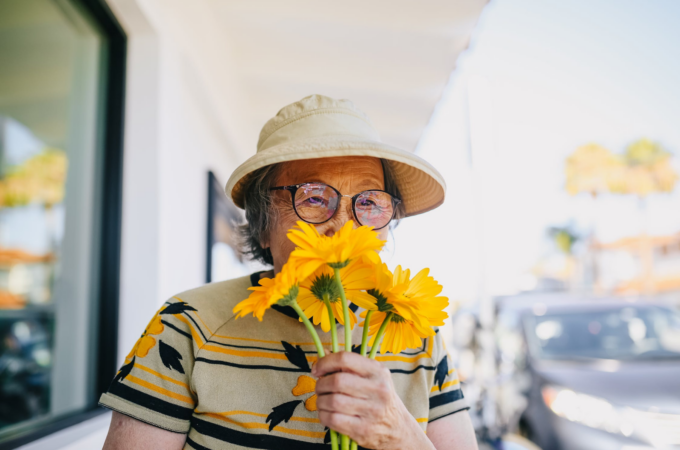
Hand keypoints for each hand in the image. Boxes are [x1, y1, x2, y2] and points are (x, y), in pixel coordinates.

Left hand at [313, 352, 433, 449]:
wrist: (397, 428)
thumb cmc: (379, 398)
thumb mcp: (371, 377)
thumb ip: (347, 365)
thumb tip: (321, 355)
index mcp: (377, 371)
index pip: (345, 359)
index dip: (325, 362)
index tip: (317, 369)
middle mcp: (377, 389)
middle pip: (337, 381)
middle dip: (321, 384)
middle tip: (320, 388)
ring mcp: (371, 411)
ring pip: (332, 401)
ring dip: (320, 401)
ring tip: (323, 401)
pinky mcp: (363, 429)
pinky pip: (332, 419)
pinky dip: (323, 415)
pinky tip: (326, 413)